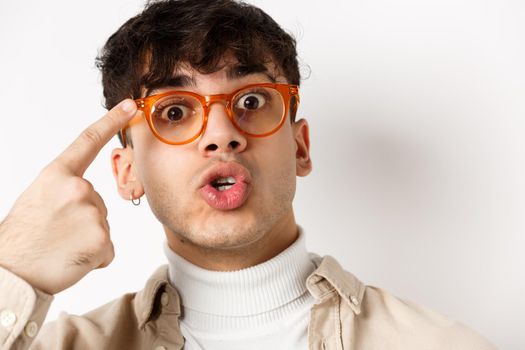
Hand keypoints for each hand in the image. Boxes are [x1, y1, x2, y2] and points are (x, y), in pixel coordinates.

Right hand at [0, 99, 136, 294]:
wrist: (12, 273)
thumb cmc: (23, 237)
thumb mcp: (39, 198)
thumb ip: (65, 189)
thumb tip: (85, 194)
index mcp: (57, 175)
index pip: (88, 141)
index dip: (111, 121)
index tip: (131, 106)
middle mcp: (77, 188)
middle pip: (98, 201)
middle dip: (84, 218)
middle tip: (57, 233)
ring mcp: (92, 213)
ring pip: (102, 226)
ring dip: (88, 239)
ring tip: (62, 246)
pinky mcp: (102, 239)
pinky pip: (108, 249)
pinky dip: (96, 258)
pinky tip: (73, 259)